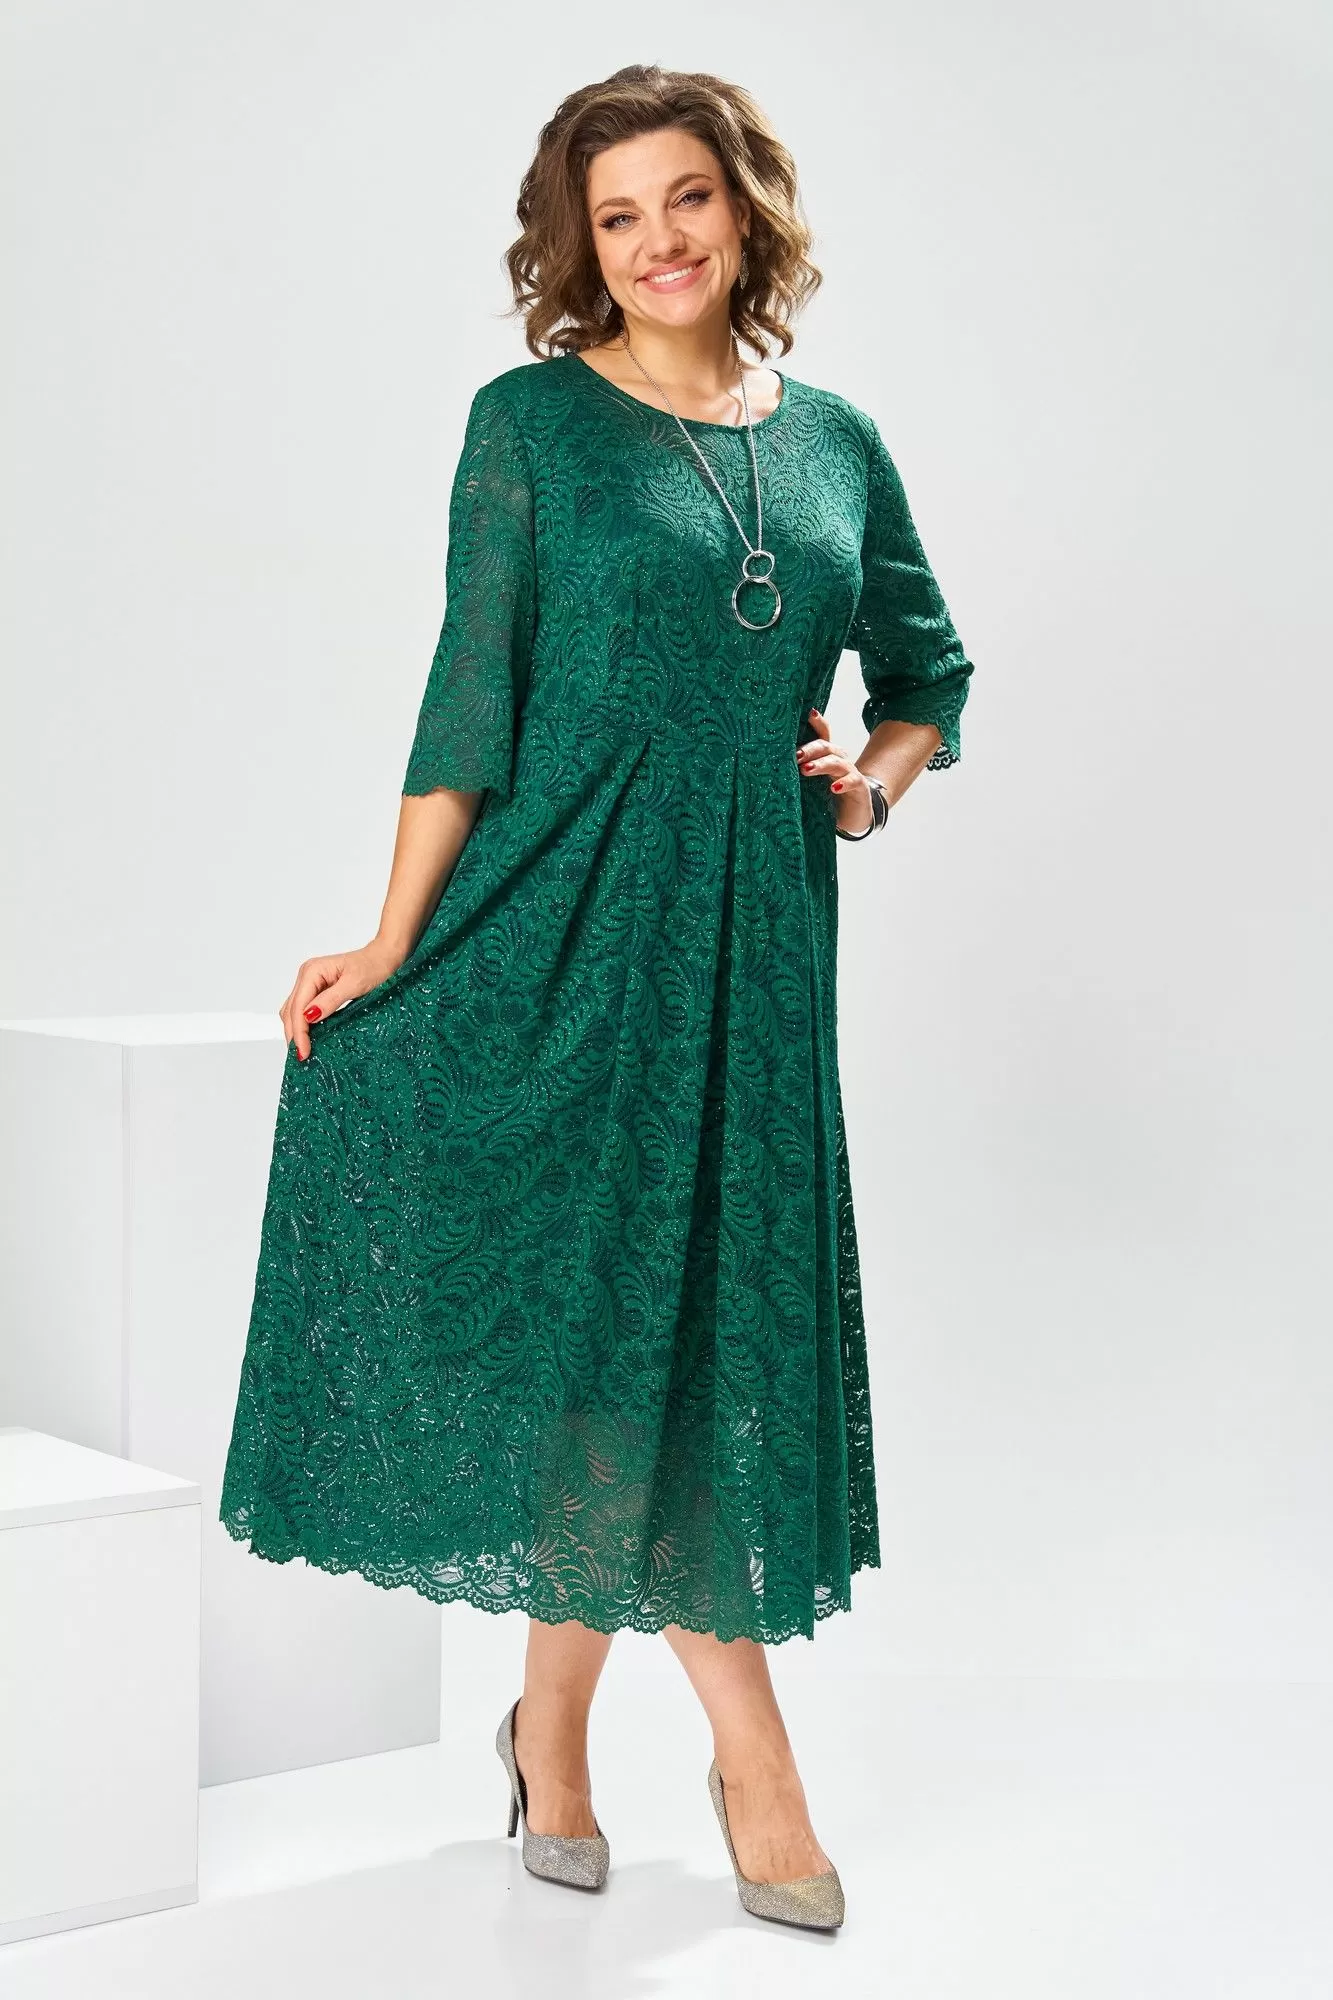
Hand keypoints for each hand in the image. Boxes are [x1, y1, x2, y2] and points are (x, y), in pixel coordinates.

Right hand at [280, 939, 406, 1060]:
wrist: (386, 957)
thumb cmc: (375, 966)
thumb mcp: (355, 985)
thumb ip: (330, 1000)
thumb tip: (309, 1016)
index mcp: (312, 971)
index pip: (298, 1007)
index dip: (299, 1032)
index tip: (304, 1052)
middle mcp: (307, 975)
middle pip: (291, 1010)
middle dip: (295, 1034)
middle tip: (303, 1057)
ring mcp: (311, 982)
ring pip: (293, 1010)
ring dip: (296, 1030)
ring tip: (303, 1051)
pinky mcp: (317, 989)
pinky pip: (303, 1008)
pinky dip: (303, 1024)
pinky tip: (309, 1037)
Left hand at [795, 709, 876, 835]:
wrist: (853, 816)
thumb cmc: (826, 797)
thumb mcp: (808, 783)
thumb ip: (796, 773)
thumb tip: (767, 767)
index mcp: (825, 755)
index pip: (822, 734)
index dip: (817, 722)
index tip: (807, 714)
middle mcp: (838, 759)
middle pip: (825, 746)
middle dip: (809, 749)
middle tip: (795, 756)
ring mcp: (849, 772)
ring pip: (836, 762)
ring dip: (821, 764)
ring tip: (806, 769)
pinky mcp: (859, 787)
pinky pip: (853, 780)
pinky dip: (844, 782)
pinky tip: (834, 788)